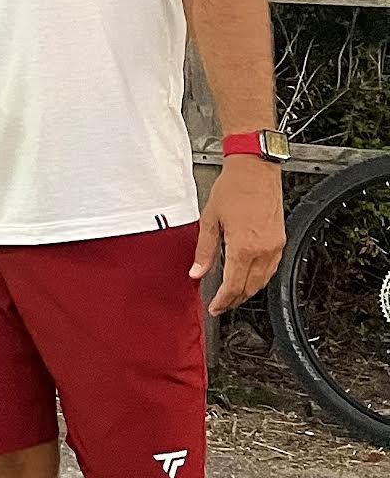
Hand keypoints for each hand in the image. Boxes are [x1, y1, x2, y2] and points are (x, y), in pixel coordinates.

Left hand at [194, 157, 285, 313]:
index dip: (223, 301)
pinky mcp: (281, 240)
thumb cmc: (233, 189)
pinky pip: (272, 268)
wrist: (255, 170)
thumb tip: (196, 272)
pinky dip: (260, 278)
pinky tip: (249, 278)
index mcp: (243, 247)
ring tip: (233, 295)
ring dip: (248, 291)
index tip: (214, 307)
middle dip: (235, 300)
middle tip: (221, 305)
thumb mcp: (210, 220)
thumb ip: (204, 251)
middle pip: (250, 287)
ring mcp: (275, 246)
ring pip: (263, 280)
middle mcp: (263, 250)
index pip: (234, 285)